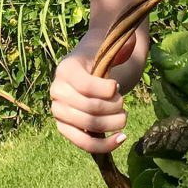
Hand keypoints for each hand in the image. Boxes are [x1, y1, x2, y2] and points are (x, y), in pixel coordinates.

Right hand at [50, 35, 135, 153]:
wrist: (89, 70)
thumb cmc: (101, 59)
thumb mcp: (108, 50)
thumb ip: (120, 47)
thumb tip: (131, 42)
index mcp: (66, 68)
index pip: (86, 85)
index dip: (107, 90)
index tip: (117, 87)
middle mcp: (57, 90)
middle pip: (90, 107)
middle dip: (114, 107)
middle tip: (123, 102)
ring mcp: (58, 111)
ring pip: (89, 125)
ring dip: (112, 123)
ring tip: (124, 117)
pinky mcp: (65, 128)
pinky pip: (83, 142)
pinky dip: (104, 144)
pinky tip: (121, 138)